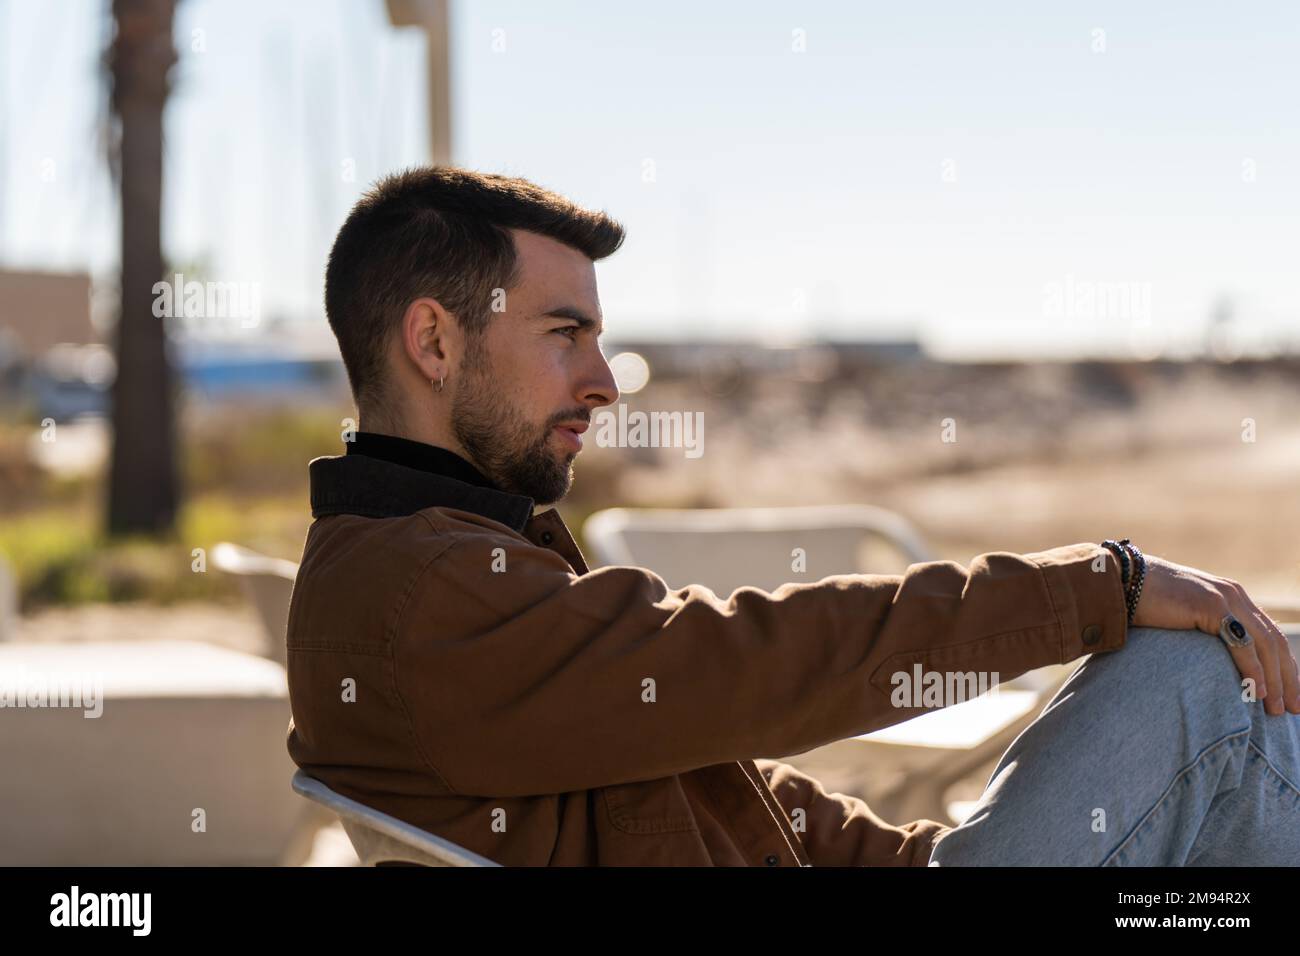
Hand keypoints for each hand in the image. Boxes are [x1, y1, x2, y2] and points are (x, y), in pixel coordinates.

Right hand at [1131, 554, 1299, 715]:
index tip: (1288, 695)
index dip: (1283, 666)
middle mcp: (1235, 595)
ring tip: (1277, 708)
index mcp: (1231, 597)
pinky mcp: (1212, 606)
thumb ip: (1201, 632)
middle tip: (1294, 709)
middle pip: (1274, 642)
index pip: (1268, 635)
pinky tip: (1258, 692)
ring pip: (1264, 645)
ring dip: (1275, 680)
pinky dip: (1254, 670)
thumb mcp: (1182, 618)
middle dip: (1288, 678)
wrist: (1120, 580)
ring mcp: (1226, 599)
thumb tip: (1208, 662)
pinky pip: (1242, 644)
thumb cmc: (1143, 603)